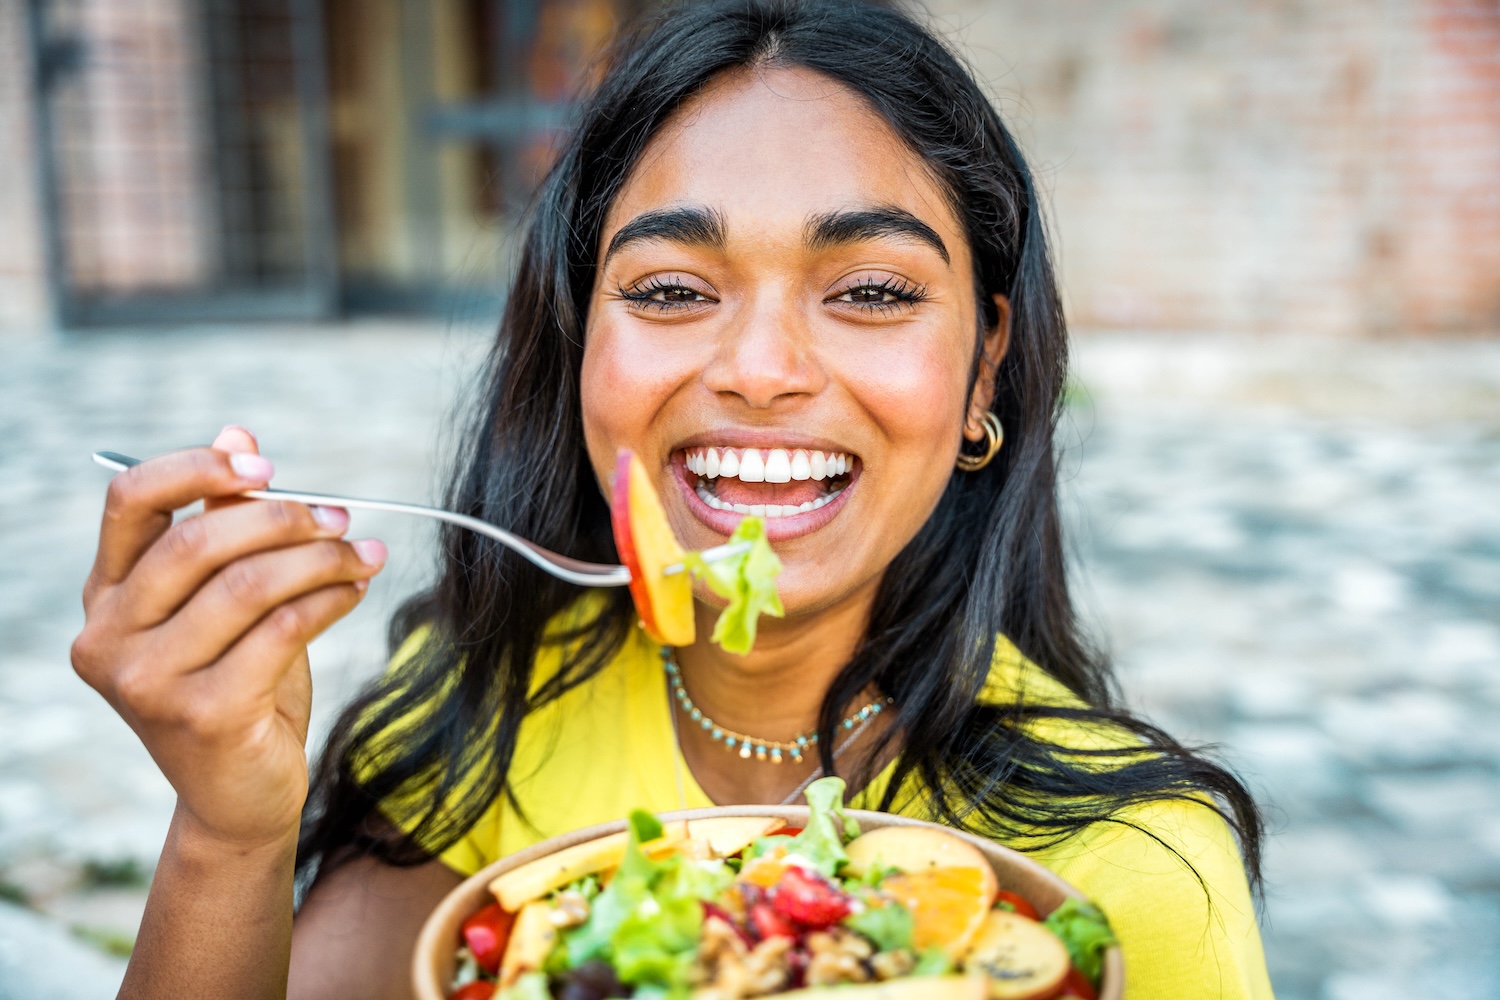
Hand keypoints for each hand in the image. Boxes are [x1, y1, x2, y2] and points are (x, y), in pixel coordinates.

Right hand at [72, 426, 385, 849]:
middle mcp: (107, 637)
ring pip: (248, 585)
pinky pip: (281, 631)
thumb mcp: (226, 599)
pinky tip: (355, 591)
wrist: (240, 796)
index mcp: (105, 596)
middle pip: (198, 542)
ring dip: (321, 559)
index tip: (266, 466)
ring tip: (365, 554)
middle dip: (282, 518)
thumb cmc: (237, 685)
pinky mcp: (202, 714)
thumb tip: (239, 433)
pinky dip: (329, 600)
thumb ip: (225, 522)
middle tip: (341, 517)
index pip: (130, 502)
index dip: (198, 469)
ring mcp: (146, 681)